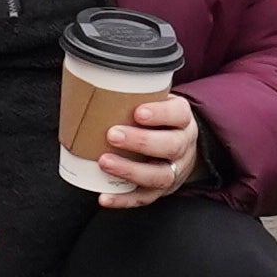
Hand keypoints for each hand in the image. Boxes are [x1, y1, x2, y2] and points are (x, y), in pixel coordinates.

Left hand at [90, 89, 202, 210]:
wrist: (182, 150)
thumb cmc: (160, 122)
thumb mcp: (158, 102)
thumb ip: (138, 94)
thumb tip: (93, 77)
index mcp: (183, 120)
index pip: (178, 114)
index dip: (160, 114)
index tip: (138, 112)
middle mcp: (183, 146)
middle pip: (171, 145)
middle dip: (141, 141)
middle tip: (112, 134)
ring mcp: (174, 171)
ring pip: (159, 176)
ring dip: (130, 170)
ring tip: (104, 162)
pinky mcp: (161, 191)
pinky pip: (143, 198)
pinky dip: (123, 200)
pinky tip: (103, 197)